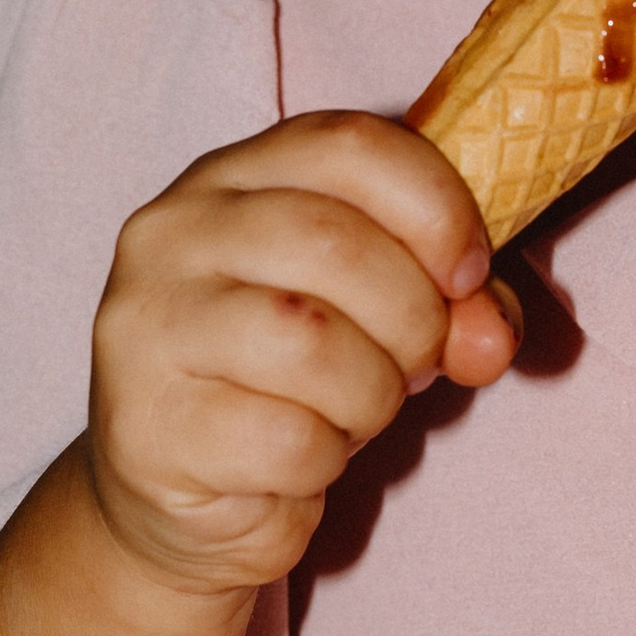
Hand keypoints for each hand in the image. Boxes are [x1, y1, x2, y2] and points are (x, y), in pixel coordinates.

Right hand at [88, 113, 518, 597]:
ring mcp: (145, 327)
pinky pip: (285, 440)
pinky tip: (304, 457)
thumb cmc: (292, 378)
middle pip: (334, 242)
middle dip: (413, 315)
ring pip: (309, 341)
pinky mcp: (146, 428)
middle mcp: (173, 232)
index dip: (437, 206)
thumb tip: (489, 338)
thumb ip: (452, 304)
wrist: (185, 491)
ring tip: (359, 409)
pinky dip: (326, 458)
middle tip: (419, 361)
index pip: (350, 144)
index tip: (468, 273)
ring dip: (373, 392)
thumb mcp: (382, 314)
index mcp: (233, 176)